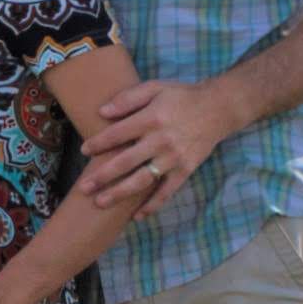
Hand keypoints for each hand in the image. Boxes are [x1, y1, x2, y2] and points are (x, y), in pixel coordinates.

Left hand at [75, 78, 234, 216]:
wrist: (219, 108)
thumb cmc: (182, 96)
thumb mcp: (155, 87)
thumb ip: (128, 98)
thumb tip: (102, 112)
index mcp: (151, 118)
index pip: (118, 134)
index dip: (99, 143)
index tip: (84, 150)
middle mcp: (161, 140)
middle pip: (126, 162)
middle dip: (102, 176)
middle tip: (84, 188)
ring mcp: (174, 158)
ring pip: (142, 180)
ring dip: (120, 193)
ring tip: (100, 203)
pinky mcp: (185, 170)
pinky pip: (167, 192)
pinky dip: (152, 205)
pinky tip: (137, 216)